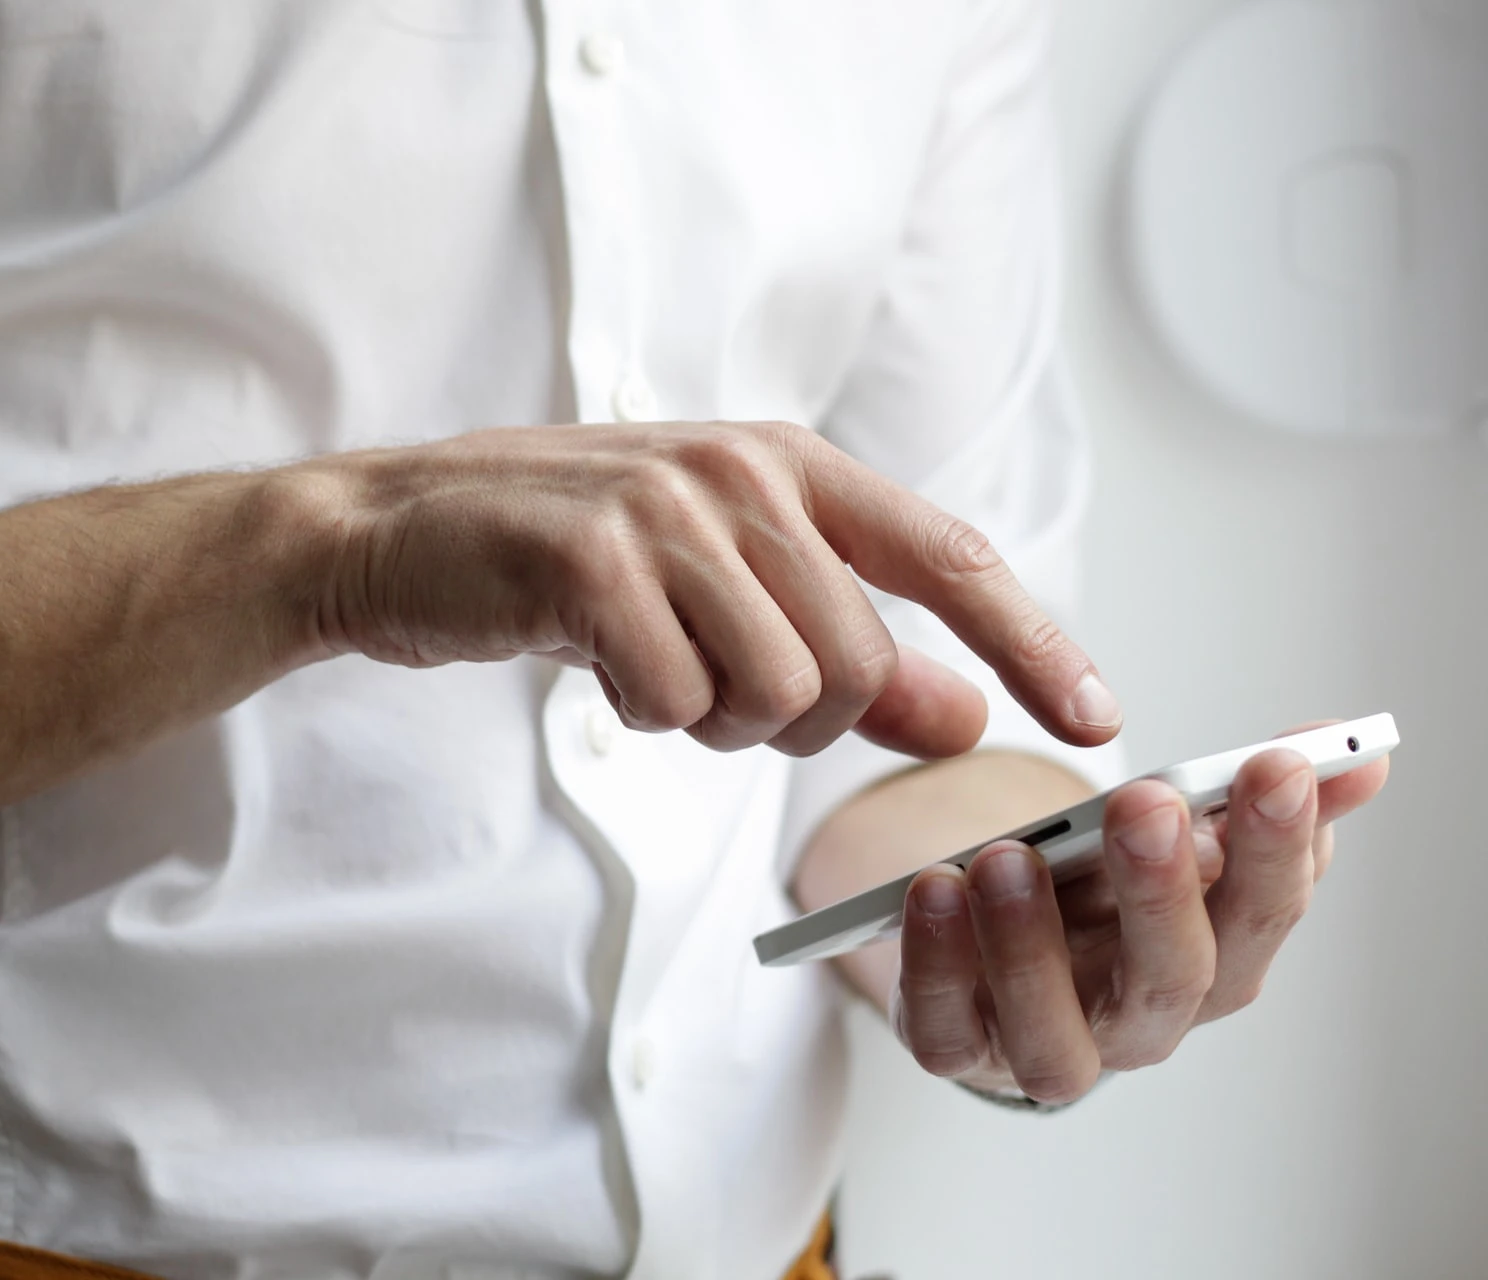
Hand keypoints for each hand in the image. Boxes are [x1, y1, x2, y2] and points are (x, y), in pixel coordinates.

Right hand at [305, 421, 1121, 758]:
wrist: (396, 531)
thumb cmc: (566, 560)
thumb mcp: (721, 589)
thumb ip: (849, 650)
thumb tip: (965, 719)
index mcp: (788, 462)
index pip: (949, 557)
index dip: (1033, 642)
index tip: (1097, 719)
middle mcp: (741, 471)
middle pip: (856, 664)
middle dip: (795, 720)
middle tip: (709, 690)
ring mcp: (665, 509)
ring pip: (776, 693)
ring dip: (712, 721)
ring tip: (649, 667)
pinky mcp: (590, 560)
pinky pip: (676, 702)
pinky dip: (643, 716)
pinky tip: (595, 664)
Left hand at [888, 727, 1390, 1101]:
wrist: (994, 945)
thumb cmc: (1097, 893)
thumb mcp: (1170, 835)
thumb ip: (1249, 797)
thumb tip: (1359, 751)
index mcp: (1213, 960)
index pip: (1264, 913)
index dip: (1276, 845)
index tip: (1273, 763)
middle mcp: (1141, 1021)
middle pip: (1172, 979)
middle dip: (1163, 890)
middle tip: (1146, 804)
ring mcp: (1048, 1045)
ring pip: (1056, 1035)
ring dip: (1031, 945)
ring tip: (1008, 857)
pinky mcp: (959, 1049)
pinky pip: (945, 1031)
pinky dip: (936, 966)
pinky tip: (932, 890)